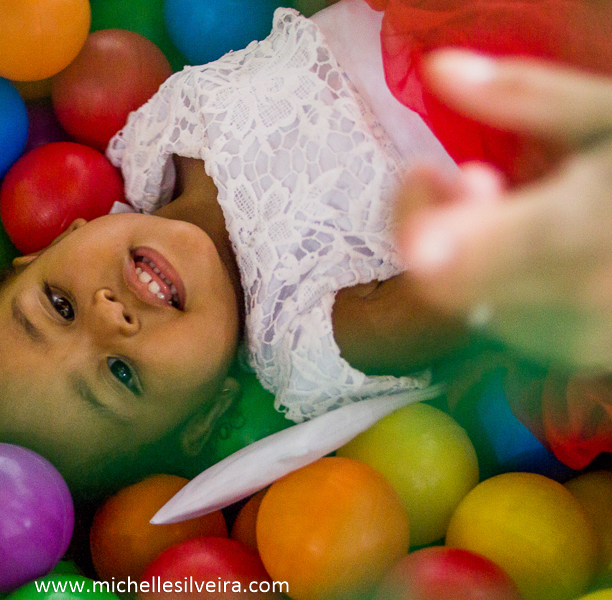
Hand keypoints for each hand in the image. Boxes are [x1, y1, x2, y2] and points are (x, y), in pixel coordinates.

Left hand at [393, 50, 611, 370]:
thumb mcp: (610, 115)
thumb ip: (525, 95)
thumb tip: (439, 68)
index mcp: (578, 232)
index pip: (453, 259)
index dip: (416, 220)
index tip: (426, 169)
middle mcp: (576, 301)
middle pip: (446, 282)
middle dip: (438, 224)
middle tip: (470, 177)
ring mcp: (576, 339)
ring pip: (469, 302)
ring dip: (466, 252)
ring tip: (511, 205)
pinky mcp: (575, 354)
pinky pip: (502, 320)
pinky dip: (495, 279)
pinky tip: (530, 246)